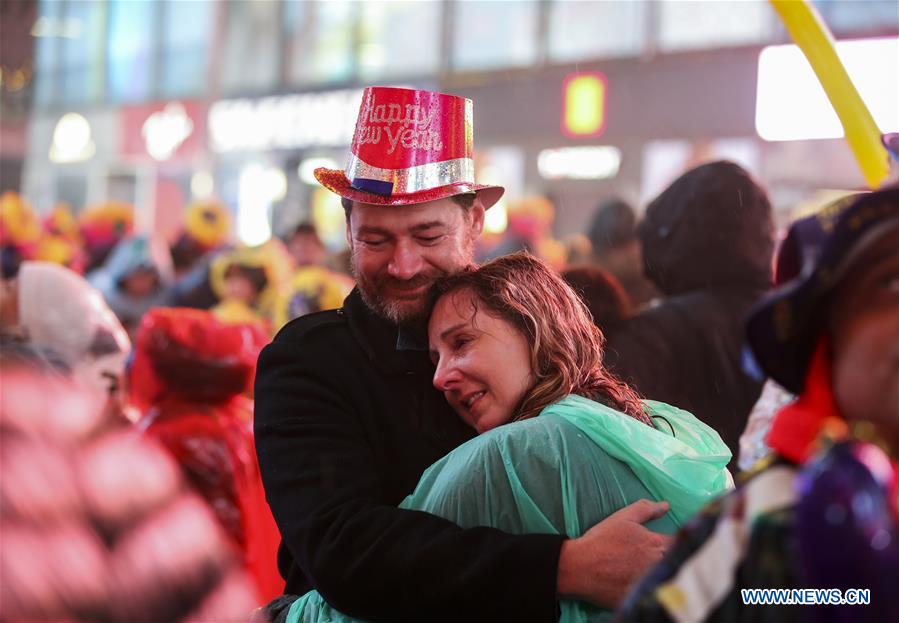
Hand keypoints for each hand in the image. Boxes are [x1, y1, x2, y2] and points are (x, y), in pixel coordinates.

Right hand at [556, 499, 671, 607]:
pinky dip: (648, 587)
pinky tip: (634, 581)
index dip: (675, 544)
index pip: (679, 545)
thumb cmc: (601, 540)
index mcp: (657, 544)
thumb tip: (665, 506)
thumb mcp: (623, 518)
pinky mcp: (641, 597)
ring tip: (640, 569)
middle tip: (648, 557)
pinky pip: (652, 593)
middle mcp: (658, 564)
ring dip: (659, 573)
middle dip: (667, 559)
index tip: (666, 544)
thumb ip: (646, 509)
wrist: (580, 567)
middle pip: (674, 563)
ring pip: (664, 578)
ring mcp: (650, 583)